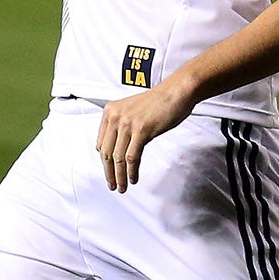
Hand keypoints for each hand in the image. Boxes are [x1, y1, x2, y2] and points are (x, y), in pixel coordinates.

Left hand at [95, 77, 197, 192]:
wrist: (177, 92)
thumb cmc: (160, 101)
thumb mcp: (132, 110)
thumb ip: (122, 125)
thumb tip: (119, 148)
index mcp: (110, 112)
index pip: (101, 143)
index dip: (104, 161)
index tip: (109, 172)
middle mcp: (115, 117)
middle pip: (107, 152)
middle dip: (109, 173)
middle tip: (112, 185)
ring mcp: (127, 124)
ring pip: (118, 158)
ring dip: (119, 176)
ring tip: (122, 187)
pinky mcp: (141, 131)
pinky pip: (131, 157)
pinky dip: (131, 171)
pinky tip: (133, 178)